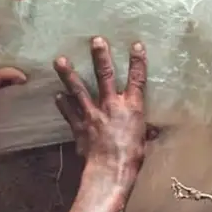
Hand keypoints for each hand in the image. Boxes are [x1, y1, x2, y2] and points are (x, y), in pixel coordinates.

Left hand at [53, 37, 147, 172]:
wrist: (110, 171)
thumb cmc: (132, 158)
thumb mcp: (143, 142)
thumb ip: (146, 132)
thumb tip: (153, 131)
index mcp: (132, 108)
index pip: (137, 79)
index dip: (137, 61)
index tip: (135, 45)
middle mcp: (111, 105)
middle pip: (106, 75)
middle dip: (101, 56)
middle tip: (96, 40)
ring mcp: (92, 114)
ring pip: (78, 89)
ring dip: (68, 74)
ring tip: (60, 60)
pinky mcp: (79, 126)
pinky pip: (68, 112)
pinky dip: (63, 104)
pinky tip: (57, 96)